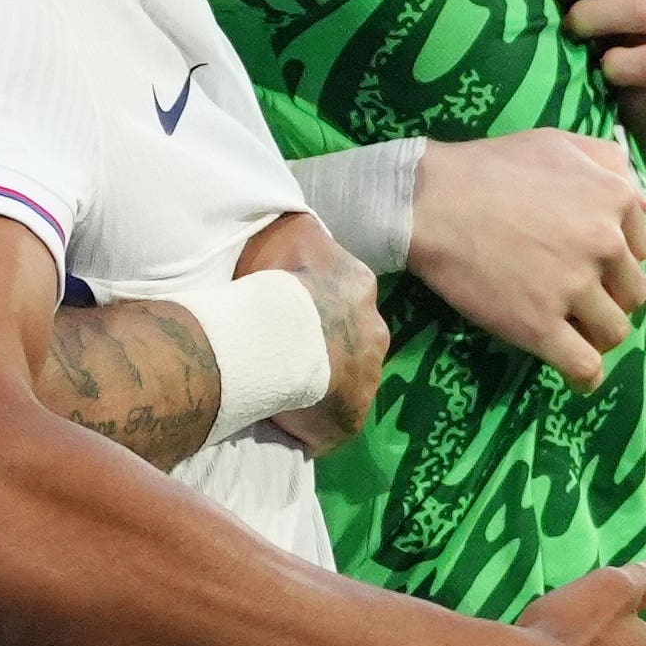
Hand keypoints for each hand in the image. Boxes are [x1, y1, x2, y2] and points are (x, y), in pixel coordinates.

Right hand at [237, 210, 387, 454]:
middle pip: (349, 339)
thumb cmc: (274, 282)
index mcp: (359, 286)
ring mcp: (368, 377)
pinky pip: (330, 420)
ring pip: (344, 381)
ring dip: (320, 383)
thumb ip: (306, 232)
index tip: (286, 316)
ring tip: (279, 386)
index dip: (312, 307)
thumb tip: (309, 225)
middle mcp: (375, 330)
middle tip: (282, 353)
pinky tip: (281, 415)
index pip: (342, 296)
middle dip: (324, 346)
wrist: (271, 336)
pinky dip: (311, 420)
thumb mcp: (292, 234)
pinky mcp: (352, 417)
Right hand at [408, 128, 645, 390]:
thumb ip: (608, 161)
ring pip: (615, 331)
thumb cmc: (489, 167)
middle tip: (579, 299)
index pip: (640, 249)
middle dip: (610, 299)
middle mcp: (605, 244)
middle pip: (632, 293)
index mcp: (614, 198)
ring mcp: (574, 288)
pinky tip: (577, 376)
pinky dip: (586, 377)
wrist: (429, 202)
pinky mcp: (540, 326)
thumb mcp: (557, 142)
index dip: (616, 261)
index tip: (592, 266)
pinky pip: (585, 367)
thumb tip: (640, 202)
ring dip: (598, 335)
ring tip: (575, 332)